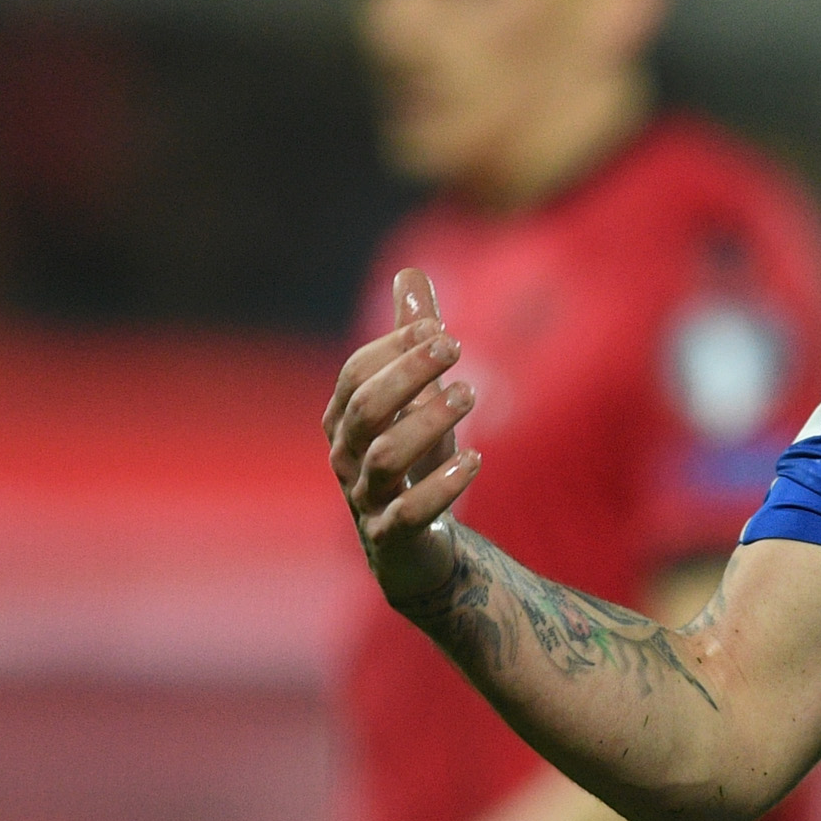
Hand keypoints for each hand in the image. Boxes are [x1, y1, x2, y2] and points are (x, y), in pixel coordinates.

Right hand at [326, 267, 483, 609]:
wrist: (416, 546)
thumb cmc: (414, 459)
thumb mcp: (416, 397)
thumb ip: (411, 339)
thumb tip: (409, 274)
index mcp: (344, 418)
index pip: (356, 373)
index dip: (394, 347)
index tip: (440, 326)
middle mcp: (345, 456)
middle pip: (364, 407)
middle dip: (408, 373)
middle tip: (458, 346)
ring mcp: (365, 498)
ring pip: (383, 457)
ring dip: (427, 420)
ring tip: (470, 393)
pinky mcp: (392, 537)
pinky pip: (408, 513)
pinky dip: (441, 486)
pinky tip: (476, 458)